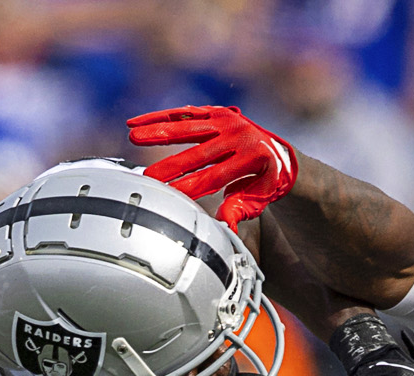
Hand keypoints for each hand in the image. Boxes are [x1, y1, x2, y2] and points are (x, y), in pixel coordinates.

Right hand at [127, 105, 295, 227]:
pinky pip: (185, 113)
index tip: (170, 195)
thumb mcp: (260, 198)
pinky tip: (137, 122)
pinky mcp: (216, 112)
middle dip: (171, 165)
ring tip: (134, 137)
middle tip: (148, 177)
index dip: (191, 186)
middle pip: (199, 153)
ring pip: (189, 126)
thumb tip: (227, 226)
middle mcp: (239, 136)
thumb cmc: (265, 181)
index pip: (215, 176)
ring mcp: (227, 121)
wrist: (280, 151)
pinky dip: (161, 117)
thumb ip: (241, 210)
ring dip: (159, 130)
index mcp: (252, 159)